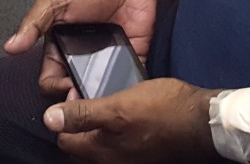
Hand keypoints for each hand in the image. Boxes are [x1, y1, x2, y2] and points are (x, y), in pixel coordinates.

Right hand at [4, 0, 157, 98]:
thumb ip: (34, 22)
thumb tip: (11, 46)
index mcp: (59, 47)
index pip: (50, 80)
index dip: (54, 88)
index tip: (62, 86)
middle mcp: (82, 58)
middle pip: (75, 92)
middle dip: (77, 100)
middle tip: (82, 97)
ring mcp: (107, 60)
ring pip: (102, 91)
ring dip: (102, 98)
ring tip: (102, 98)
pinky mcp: (132, 58)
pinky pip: (129, 79)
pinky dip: (129, 87)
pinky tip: (126, 90)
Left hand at [43, 78, 218, 162]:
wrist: (200, 122)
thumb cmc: (162, 112)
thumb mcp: (117, 106)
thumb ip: (82, 114)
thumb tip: (49, 118)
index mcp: (98, 152)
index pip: (64, 139)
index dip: (66, 114)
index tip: (78, 92)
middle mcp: (110, 161)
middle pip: (81, 144)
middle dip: (80, 121)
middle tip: (92, 96)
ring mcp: (127, 158)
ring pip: (100, 142)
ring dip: (99, 124)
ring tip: (110, 101)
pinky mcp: (142, 152)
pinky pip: (119, 142)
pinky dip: (117, 129)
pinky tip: (128, 112)